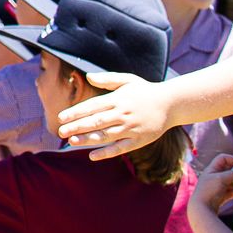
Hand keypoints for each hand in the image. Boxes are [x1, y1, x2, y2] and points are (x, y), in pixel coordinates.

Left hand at [54, 70, 170, 160]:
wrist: (171, 103)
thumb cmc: (145, 91)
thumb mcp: (127, 80)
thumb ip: (107, 79)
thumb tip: (88, 77)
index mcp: (118, 99)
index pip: (92, 106)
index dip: (76, 112)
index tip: (61, 118)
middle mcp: (123, 114)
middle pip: (96, 122)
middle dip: (76, 127)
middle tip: (60, 132)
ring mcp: (131, 128)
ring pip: (105, 136)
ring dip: (87, 139)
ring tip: (71, 141)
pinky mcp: (139, 140)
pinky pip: (120, 148)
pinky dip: (106, 153)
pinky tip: (92, 156)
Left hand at [193, 151, 232, 214]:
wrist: (201, 210)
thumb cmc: (209, 191)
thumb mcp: (221, 179)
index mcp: (211, 169)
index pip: (222, 158)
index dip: (232, 159)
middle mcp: (214, 177)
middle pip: (228, 170)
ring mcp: (218, 187)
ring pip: (231, 181)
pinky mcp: (221, 196)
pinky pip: (231, 190)